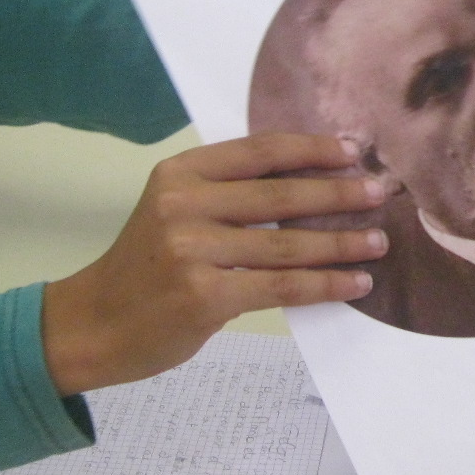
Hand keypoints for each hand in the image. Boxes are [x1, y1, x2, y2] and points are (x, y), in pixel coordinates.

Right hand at [42, 134, 387, 395]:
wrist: (92, 325)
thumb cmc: (144, 268)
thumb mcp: (173, 211)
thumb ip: (227, 194)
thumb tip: (310, 183)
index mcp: (180, 173)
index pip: (261, 151)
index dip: (313, 149)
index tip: (355, 149)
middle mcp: (184, 204)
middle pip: (281, 194)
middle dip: (339, 193)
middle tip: (382, 192)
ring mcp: (193, 251)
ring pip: (288, 244)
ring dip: (342, 243)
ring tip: (377, 242)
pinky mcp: (206, 296)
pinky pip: (282, 287)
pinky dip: (325, 285)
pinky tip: (354, 283)